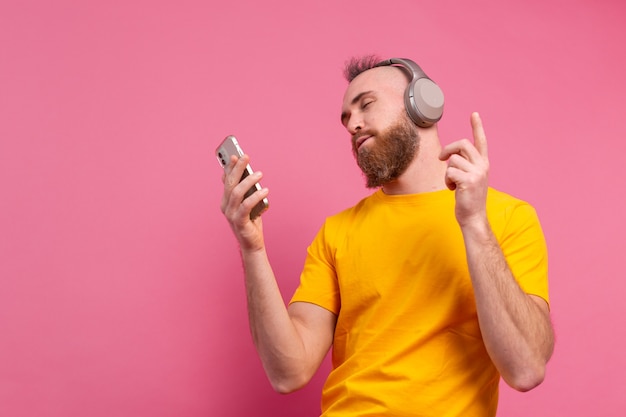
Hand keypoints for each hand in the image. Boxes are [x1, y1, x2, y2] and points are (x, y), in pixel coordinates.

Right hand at [220, 154, 268, 251]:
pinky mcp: (239, 222)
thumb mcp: (248, 204)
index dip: (229, 167)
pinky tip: (265, 190)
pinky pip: (246, 206)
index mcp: (226, 201)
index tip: (235, 155)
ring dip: (248, 180)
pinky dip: (255, 196)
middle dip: (237, 168)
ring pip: (237, 193)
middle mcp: (225, 206)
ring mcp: (231, 215)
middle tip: (246, 157)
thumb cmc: (251, 222)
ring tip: (260, 173)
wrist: (252, 244)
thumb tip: (251, 174)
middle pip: (230, 183)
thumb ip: (247, 191)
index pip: (226, 181)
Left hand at [439, 112, 489, 226]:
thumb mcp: (469, 177)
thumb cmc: (468, 198)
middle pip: (462, 144)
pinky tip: (453, 189)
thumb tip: (449, 155)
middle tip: (441, 158)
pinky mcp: (468, 181)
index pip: (481, 141)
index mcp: (483, 163)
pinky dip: (447, 181)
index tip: (474, 114)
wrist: (473, 217)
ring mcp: (477, 173)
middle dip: (448, 148)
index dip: (477, 127)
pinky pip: (449, 172)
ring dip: (447, 172)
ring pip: (452, 160)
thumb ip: (465, 164)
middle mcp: (483, 165)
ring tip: (453, 183)